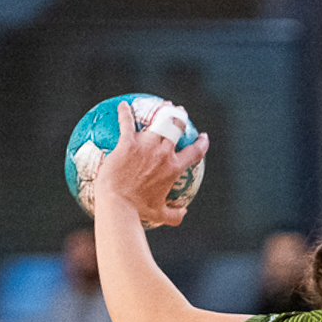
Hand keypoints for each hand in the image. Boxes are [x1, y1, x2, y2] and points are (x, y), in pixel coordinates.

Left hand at [96, 99, 208, 228]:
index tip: (203, 138)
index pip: (194, 152)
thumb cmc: (139, 212)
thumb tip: (183, 213)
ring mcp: (145, 146)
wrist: (119, 205)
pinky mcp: (127, 144)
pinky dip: (125, 112)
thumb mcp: (160, 215)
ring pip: (158, 121)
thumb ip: (175, 214)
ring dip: (162, 111)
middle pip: (177, 128)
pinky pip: (127, 122)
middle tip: (180, 112)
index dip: (201, 143)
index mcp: (174, 168)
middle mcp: (163, 153)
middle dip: (181, 117)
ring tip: (163, 106)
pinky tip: (123, 105)